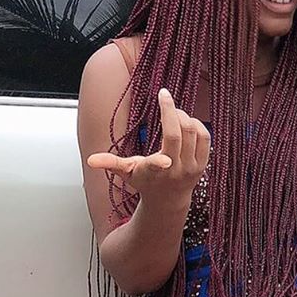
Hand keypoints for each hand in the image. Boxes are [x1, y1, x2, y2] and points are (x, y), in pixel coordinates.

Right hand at [87, 88, 209, 208]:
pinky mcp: (203, 163)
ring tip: (174, 112)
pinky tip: (186, 122)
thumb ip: (110, 164)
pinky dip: (196, 124)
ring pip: (193, 132)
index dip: (159, 160)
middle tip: (164, 97)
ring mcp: (192, 167)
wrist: (168, 199)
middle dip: (171, 110)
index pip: (158, 164)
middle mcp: (176, 170)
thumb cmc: (146, 181)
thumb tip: (90, 160)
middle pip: (178, 134)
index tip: (162, 156)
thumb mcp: (127, 173)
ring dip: (183, 116)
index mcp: (155, 172)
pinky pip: (205, 137)